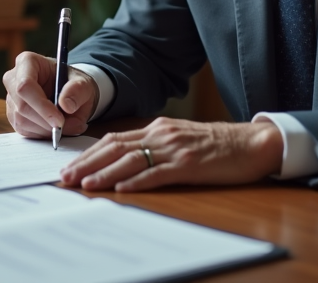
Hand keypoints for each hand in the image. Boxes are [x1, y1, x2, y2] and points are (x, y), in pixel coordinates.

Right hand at [3, 51, 97, 138]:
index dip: (41, 105)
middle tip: (65, 127)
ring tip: (65, 126)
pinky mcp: (13, 115)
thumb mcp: (83, 83)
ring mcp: (11, 98)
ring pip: (22, 120)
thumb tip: (66, 106)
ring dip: (45, 129)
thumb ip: (77, 91)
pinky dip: (42, 134)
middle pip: (21, 105)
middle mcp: (14, 79)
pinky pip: (24, 130)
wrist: (70, 94)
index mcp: (27, 62)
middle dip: (45, 121)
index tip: (59, 120)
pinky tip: (54, 127)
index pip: (25, 85)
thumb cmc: (74, 84)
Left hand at [59, 117, 283, 191]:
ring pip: (131, 159)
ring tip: (85, 185)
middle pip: (115, 148)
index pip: (113, 139)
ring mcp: (174, 149)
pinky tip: (121, 190)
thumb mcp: (179, 139)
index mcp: (156, 128)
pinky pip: (158, 173)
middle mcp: (161, 134)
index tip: (69, 167)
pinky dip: (137, 182)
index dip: (88, 153)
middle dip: (88, 164)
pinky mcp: (189, 164)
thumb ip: (154, 145)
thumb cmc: (216, 144)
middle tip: (66, 178)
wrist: (251, 143)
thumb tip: (123, 159)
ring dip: (105, 173)